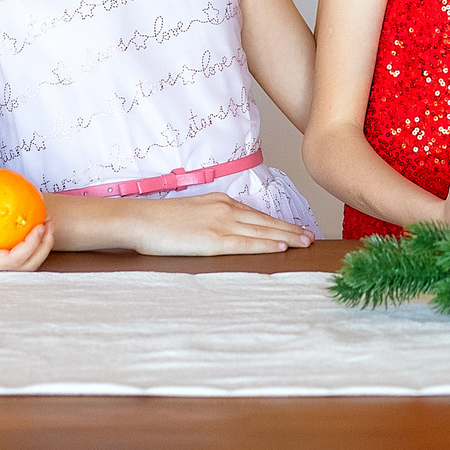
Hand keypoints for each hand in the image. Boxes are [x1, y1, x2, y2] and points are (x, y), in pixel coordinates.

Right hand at [0, 203, 53, 271]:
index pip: (11, 261)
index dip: (31, 246)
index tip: (40, 226)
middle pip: (23, 266)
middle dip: (43, 248)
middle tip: (50, 222)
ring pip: (20, 263)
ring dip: (38, 246)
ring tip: (46, 222)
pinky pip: (10, 252)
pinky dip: (24, 241)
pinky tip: (26, 222)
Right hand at [125, 191, 315, 254]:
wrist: (140, 219)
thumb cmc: (160, 220)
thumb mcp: (192, 212)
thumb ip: (211, 218)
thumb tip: (223, 231)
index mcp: (220, 202)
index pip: (256, 215)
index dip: (278, 223)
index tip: (295, 229)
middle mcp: (226, 209)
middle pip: (265, 222)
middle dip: (290, 229)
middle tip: (310, 237)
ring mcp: (221, 223)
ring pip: (262, 231)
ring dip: (286, 237)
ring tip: (304, 243)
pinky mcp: (213, 239)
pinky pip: (246, 243)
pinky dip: (266, 245)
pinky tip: (281, 247)